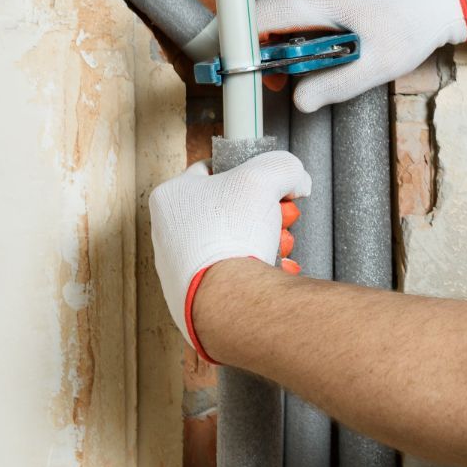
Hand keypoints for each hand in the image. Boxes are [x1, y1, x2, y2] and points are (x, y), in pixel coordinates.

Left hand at [150, 151, 310, 361]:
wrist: (227, 299)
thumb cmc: (230, 234)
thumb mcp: (264, 176)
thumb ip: (283, 167)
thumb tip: (297, 181)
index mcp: (171, 198)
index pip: (211, 170)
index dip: (246, 171)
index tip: (268, 183)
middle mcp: (169, 233)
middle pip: (230, 209)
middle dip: (265, 212)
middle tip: (283, 217)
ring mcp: (182, 269)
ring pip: (236, 242)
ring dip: (266, 240)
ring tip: (281, 246)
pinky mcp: (198, 296)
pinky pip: (236, 275)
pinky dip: (259, 270)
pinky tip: (277, 270)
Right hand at [255, 0, 466, 112]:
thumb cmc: (414, 25)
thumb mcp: (377, 65)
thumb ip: (334, 85)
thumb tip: (299, 101)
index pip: (259, 15)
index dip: (242, 44)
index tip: (240, 71)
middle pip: (266, 13)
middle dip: (263, 48)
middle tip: (275, 82)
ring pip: (282, 9)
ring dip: (281, 40)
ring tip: (300, 70)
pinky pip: (299, 5)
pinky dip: (297, 29)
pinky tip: (317, 51)